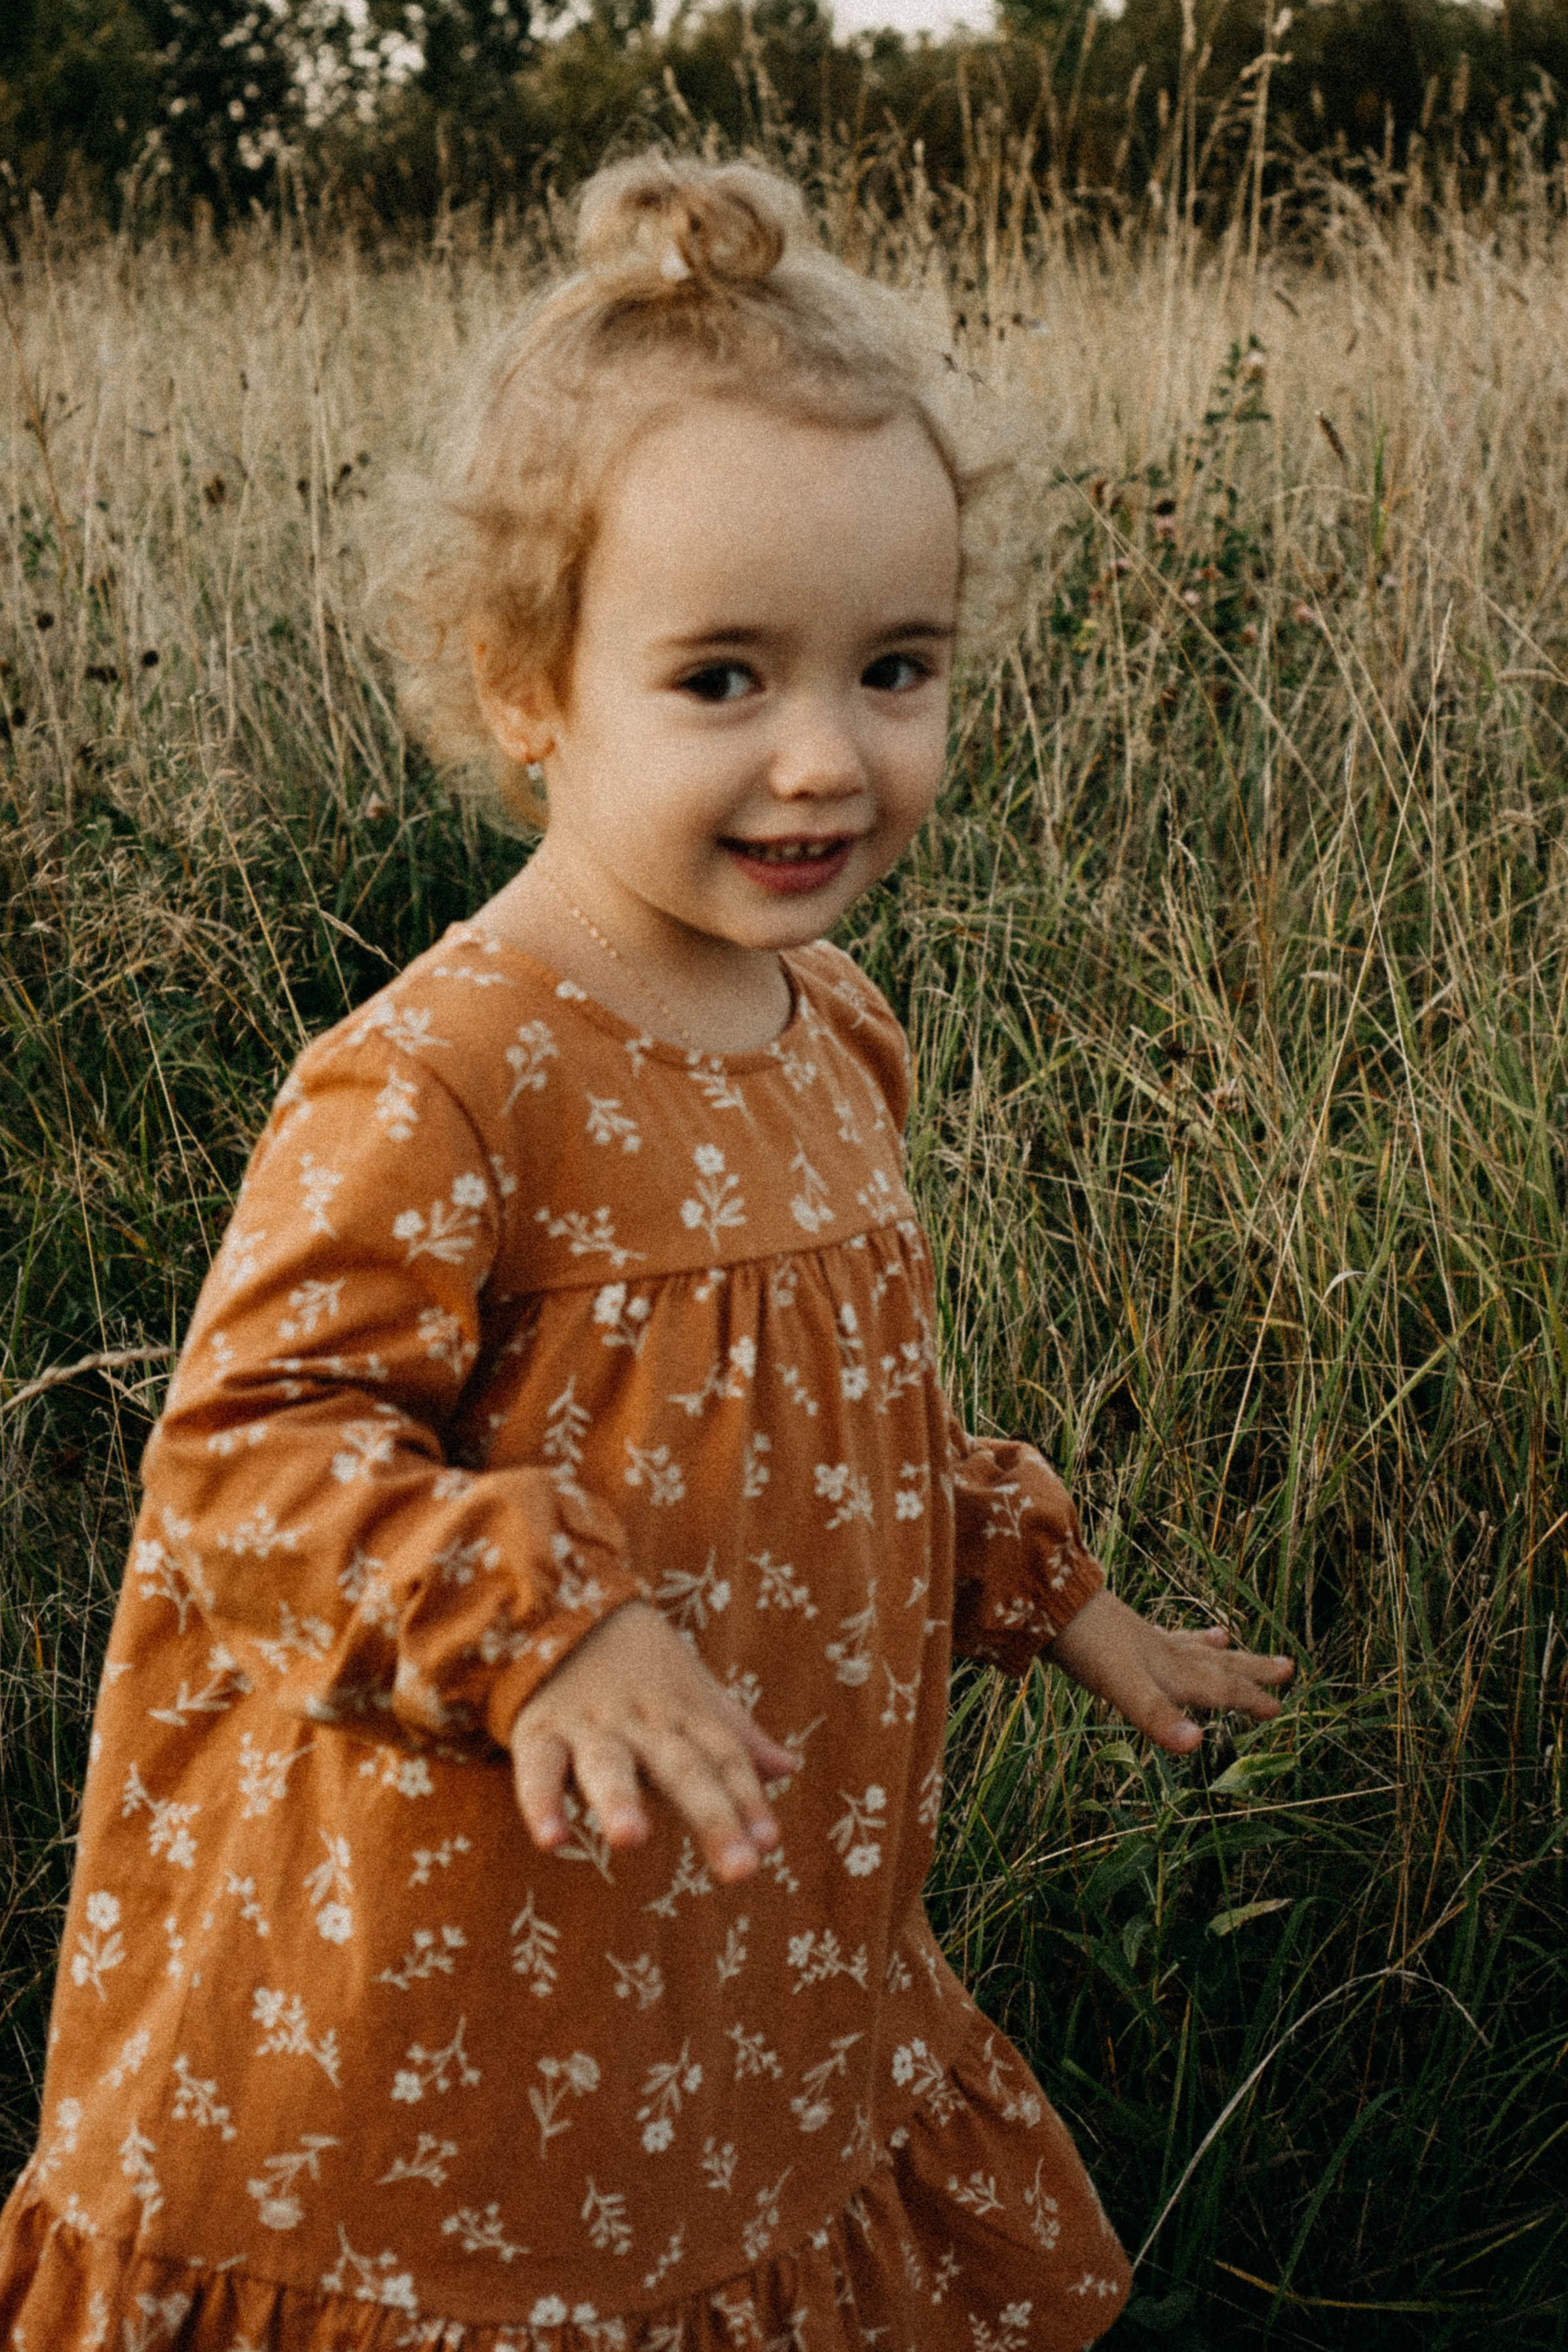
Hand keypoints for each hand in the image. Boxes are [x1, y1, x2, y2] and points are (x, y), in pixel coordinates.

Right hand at [508, 1601, 797, 1881]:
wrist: (567, 1607)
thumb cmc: (642, 1669)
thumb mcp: (692, 1695)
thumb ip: (735, 1737)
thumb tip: (787, 1768)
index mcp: (686, 1713)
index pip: (726, 1758)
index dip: (748, 1799)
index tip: (768, 1843)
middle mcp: (644, 1721)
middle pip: (684, 1769)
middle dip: (713, 1817)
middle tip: (740, 1869)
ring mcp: (591, 1726)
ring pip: (608, 1765)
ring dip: (620, 1800)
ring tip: (631, 1839)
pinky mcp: (540, 1732)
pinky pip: (538, 1768)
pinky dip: (541, 1802)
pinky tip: (551, 1840)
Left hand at [1049, 1590, 1292, 1753]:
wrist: (1045, 1600)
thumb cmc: (1084, 1647)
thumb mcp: (1122, 1688)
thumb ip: (1157, 1717)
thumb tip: (1197, 1744)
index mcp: (1169, 1669)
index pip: (1219, 1687)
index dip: (1249, 1698)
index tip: (1280, 1707)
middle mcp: (1161, 1651)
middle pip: (1215, 1662)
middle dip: (1249, 1669)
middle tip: (1286, 1666)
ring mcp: (1138, 1638)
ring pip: (1188, 1645)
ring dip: (1213, 1649)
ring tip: (1227, 1638)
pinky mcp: (1113, 1631)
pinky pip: (1153, 1635)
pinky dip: (1167, 1637)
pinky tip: (1156, 1634)